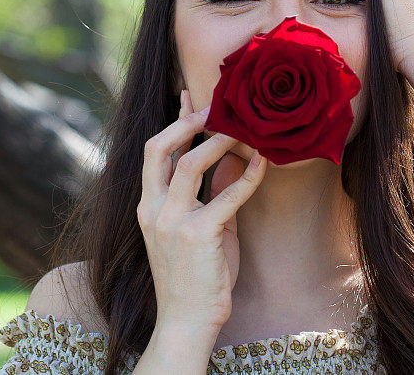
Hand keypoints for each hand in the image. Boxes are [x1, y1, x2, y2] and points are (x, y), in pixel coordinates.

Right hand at [137, 89, 267, 329]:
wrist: (187, 318)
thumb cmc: (195, 273)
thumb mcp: (197, 226)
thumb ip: (207, 192)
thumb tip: (227, 158)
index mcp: (148, 205)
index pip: (155, 153)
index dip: (173, 122)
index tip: (188, 96)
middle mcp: (153, 209)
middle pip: (160, 148)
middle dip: (187, 122)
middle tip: (216, 108)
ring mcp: (172, 221)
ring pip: (191, 164)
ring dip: (219, 141)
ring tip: (242, 129)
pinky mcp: (198, 234)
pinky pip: (228, 195)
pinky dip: (249, 176)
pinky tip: (265, 163)